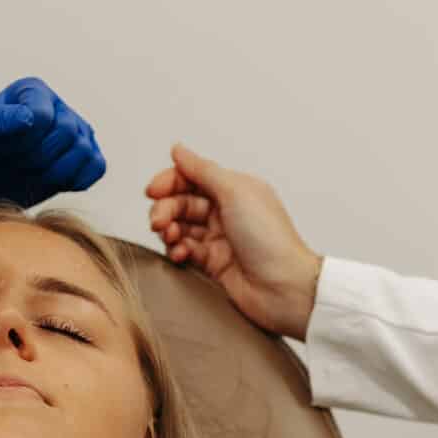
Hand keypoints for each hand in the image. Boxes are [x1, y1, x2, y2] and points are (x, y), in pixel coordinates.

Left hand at [0, 77, 105, 207]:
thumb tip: (28, 118)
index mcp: (31, 89)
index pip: (41, 116)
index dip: (20, 142)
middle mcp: (59, 105)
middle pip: (66, 132)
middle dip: (36, 158)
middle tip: (13, 167)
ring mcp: (79, 130)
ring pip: (83, 150)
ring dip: (53, 172)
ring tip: (28, 175)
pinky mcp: (91, 156)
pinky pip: (97, 168)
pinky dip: (76, 180)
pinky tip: (50, 182)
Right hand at [144, 143, 321, 340]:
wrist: (283, 288)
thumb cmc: (270, 240)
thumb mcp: (235, 192)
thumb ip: (202, 170)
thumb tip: (179, 150)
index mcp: (234, 189)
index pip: (192, 177)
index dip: (169, 182)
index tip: (153, 191)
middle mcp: (226, 211)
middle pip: (181, 202)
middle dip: (165, 209)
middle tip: (160, 221)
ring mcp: (219, 238)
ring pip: (180, 226)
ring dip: (169, 230)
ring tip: (171, 237)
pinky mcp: (213, 263)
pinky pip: (185, 250)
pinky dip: (177, 250)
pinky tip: (180, 253)